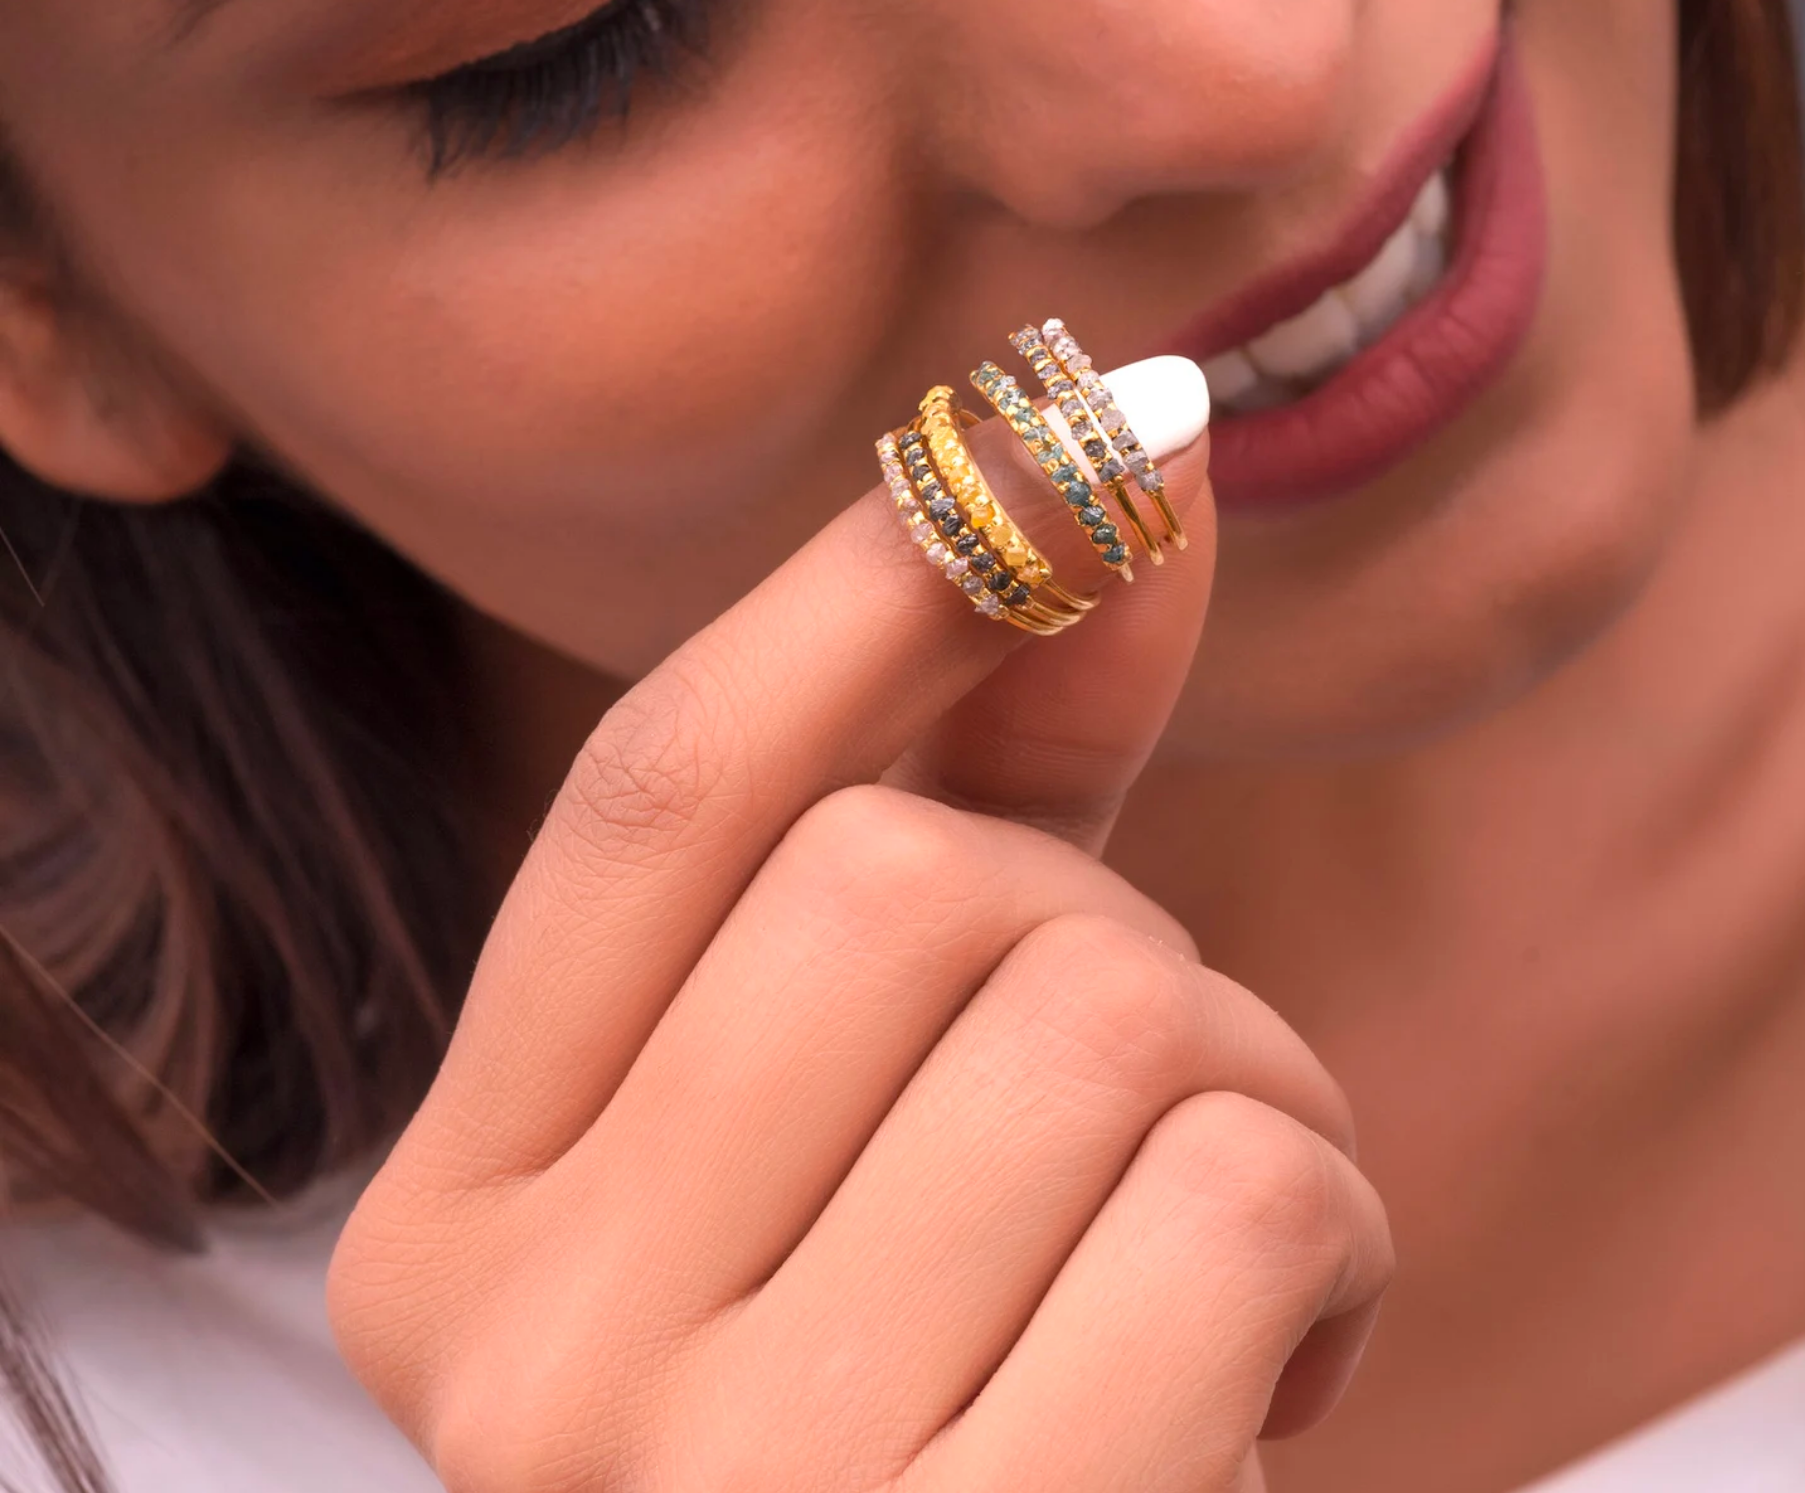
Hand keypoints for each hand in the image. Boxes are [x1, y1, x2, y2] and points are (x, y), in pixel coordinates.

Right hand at [328, 397, 1390, 1491]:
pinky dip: (1330, 1217)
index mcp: (461, 1223)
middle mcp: (530, 1363)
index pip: (664, 793)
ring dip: (1246, 1074)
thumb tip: (1122, 468)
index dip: (880, 577)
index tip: (1086, 430)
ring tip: (1209, 1235)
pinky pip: (1238, 1186)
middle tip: (1136, 1088)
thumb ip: (985, 778)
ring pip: (1103, 1008)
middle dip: (1107, 929)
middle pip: (911, 881)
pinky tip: (1279, 1350)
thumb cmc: (955, 1387)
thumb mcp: (904, 1108)